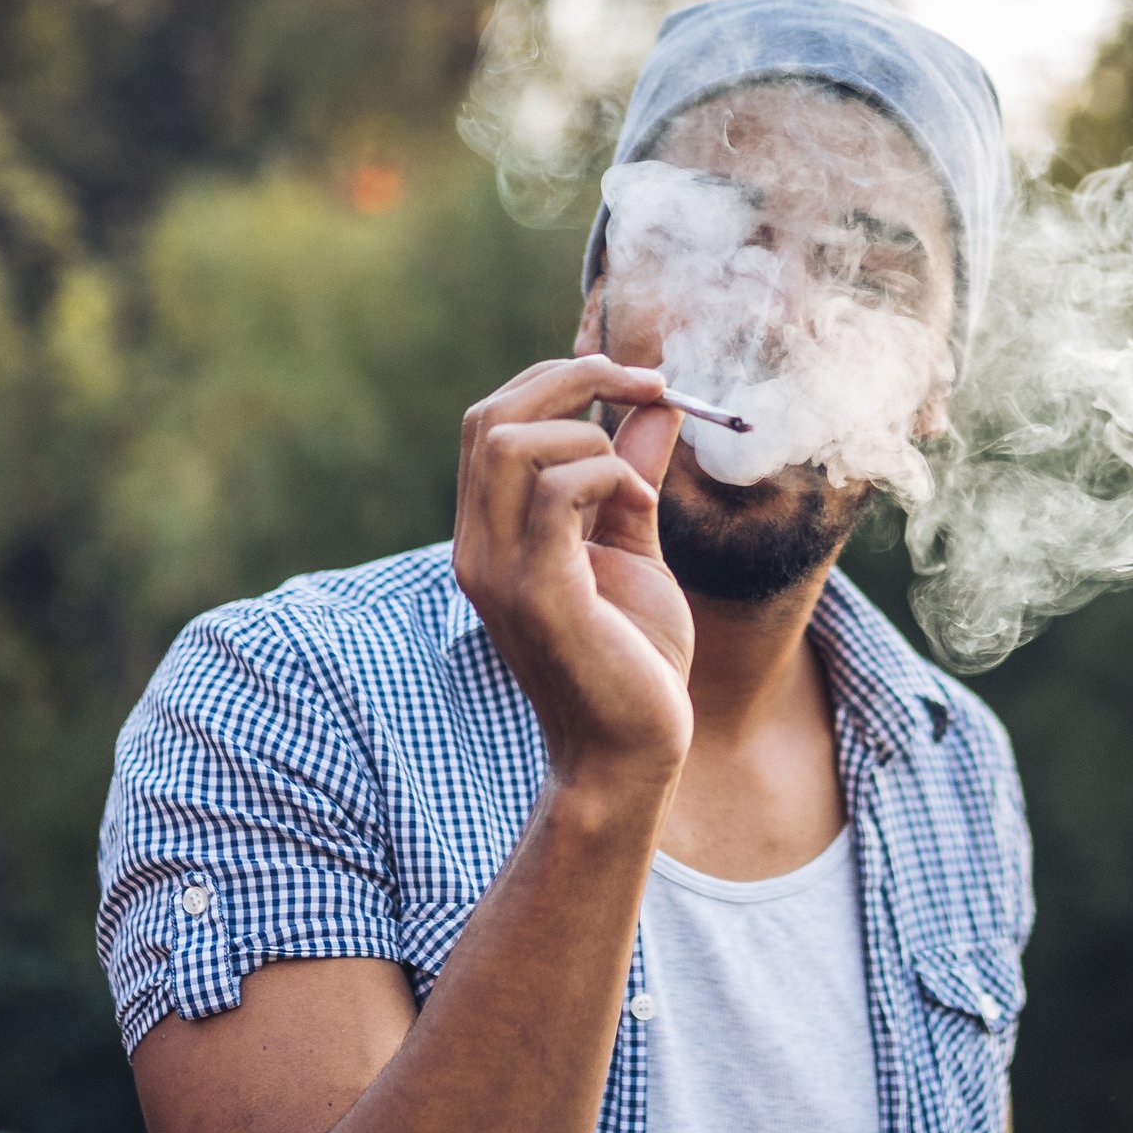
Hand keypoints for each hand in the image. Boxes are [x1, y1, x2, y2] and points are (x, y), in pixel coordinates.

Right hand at [452, 357, 694, 800]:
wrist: (633, 753)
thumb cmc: (633, 660)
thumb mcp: (635, 549)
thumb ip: (632, 478)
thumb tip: (654, 404)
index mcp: (492, 532)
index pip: (494, 420)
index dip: (558, 380)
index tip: (636, 381)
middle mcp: (478, 546)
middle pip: (492, 416)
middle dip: (573, 380)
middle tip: (647, 385)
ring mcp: (498, 570)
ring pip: (513, 443)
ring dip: (591, 436)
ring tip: (636, 487)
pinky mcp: (536, 592)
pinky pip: (555, 493)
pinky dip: (605, 476)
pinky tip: (638, 509)